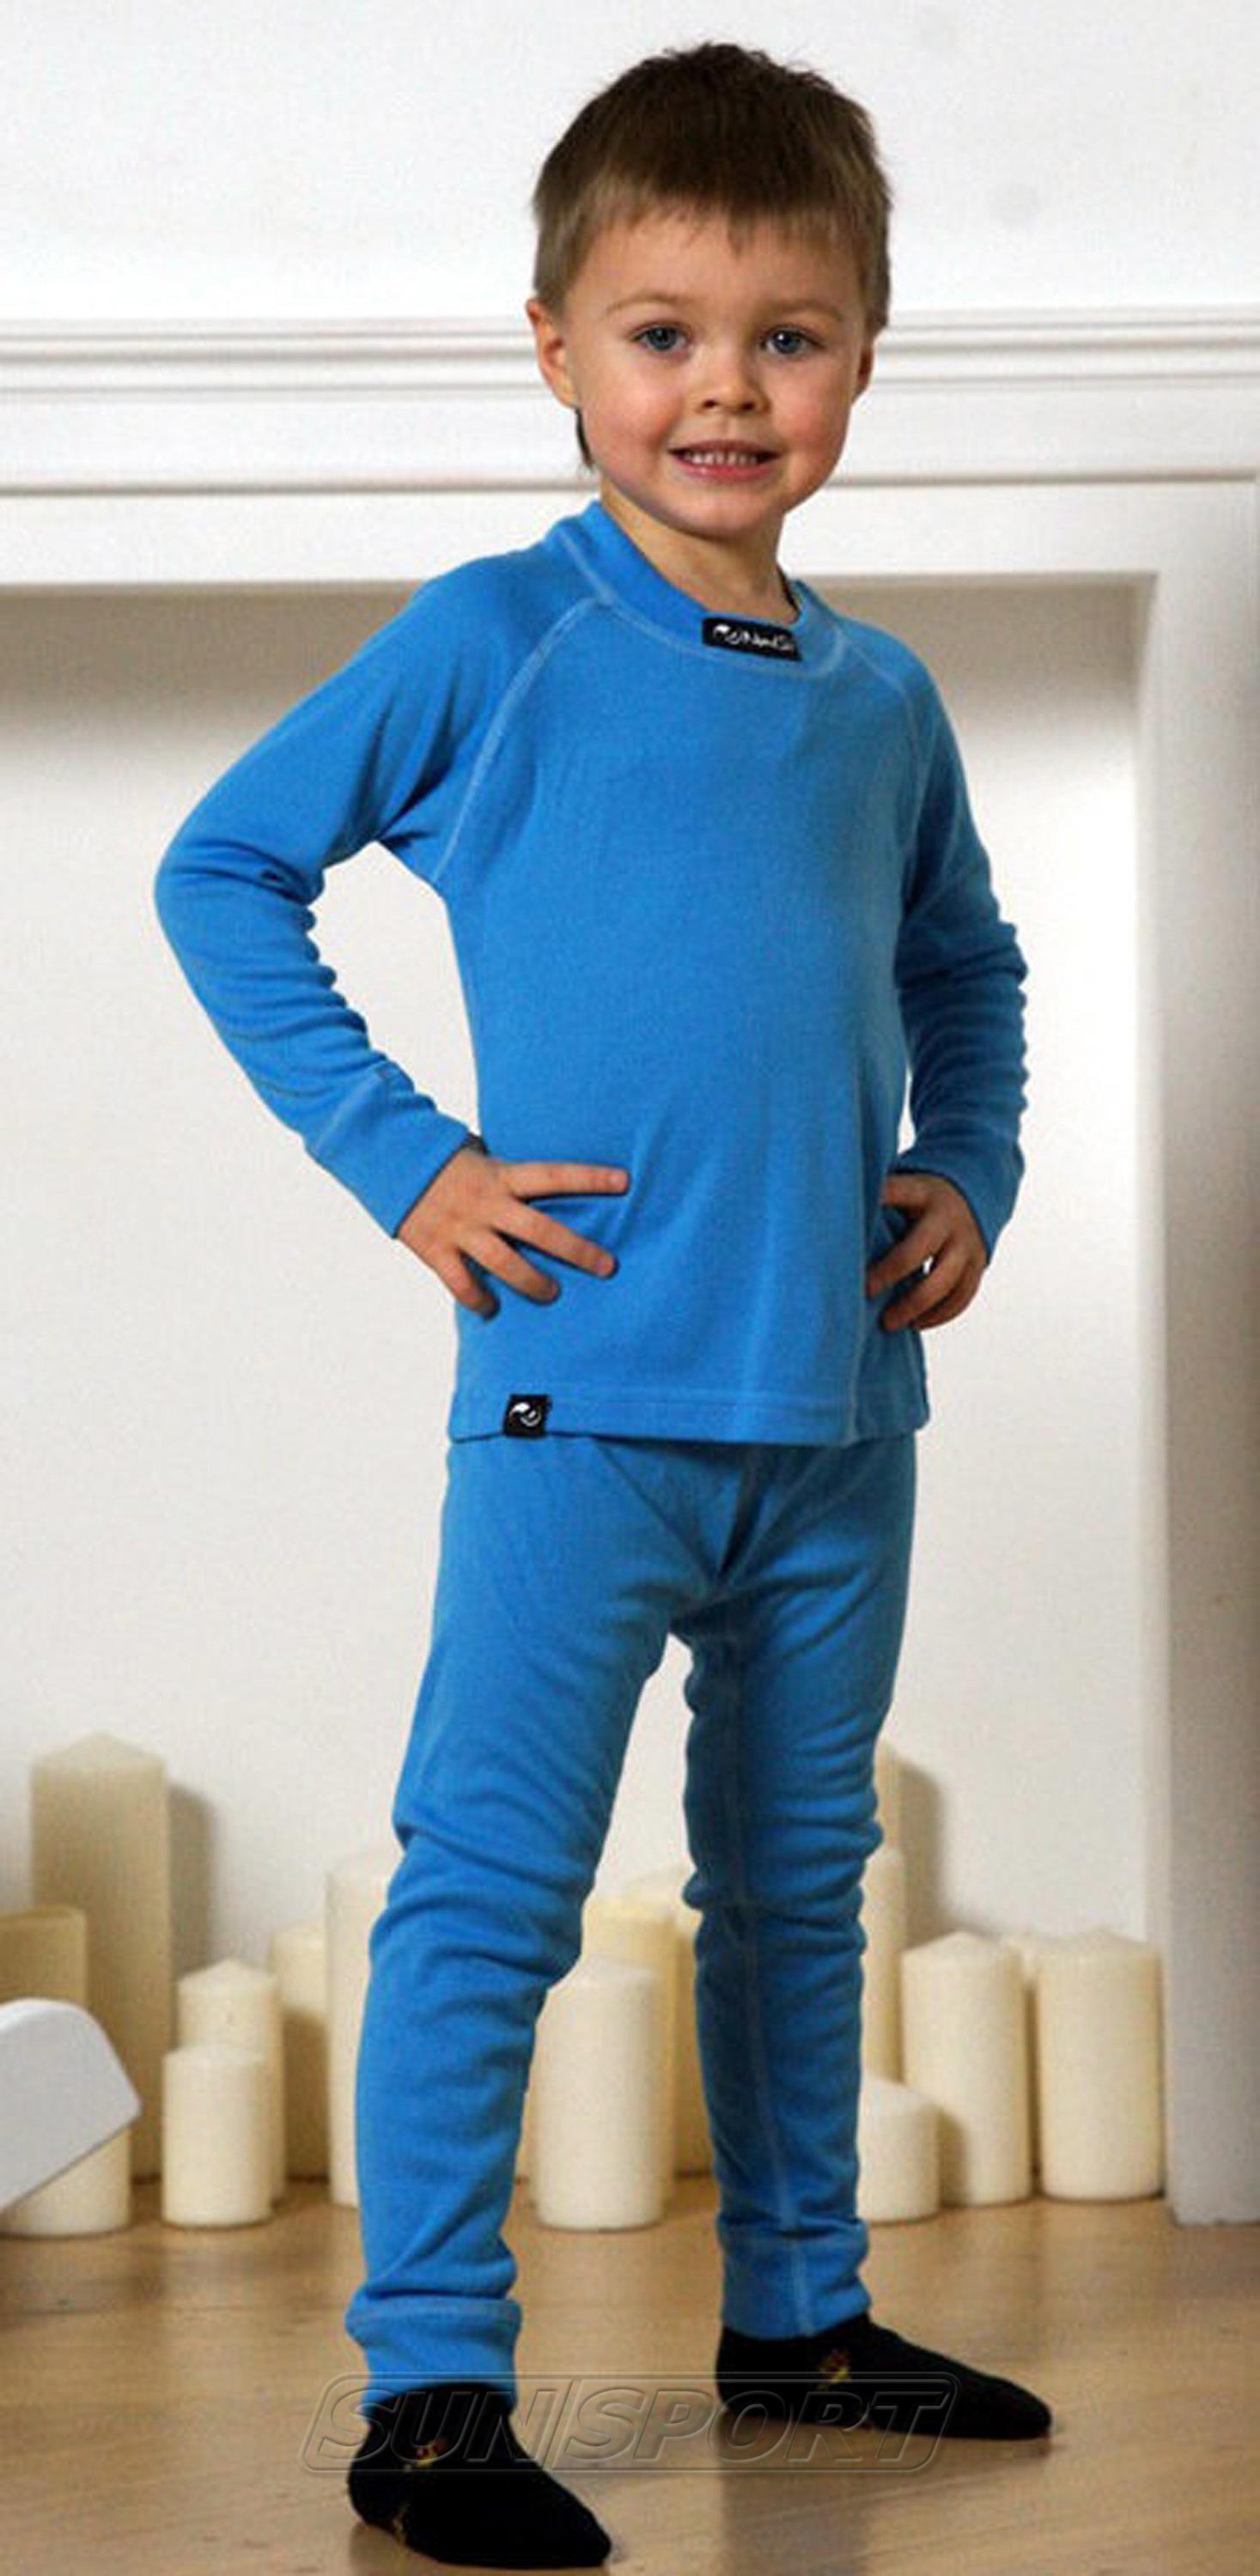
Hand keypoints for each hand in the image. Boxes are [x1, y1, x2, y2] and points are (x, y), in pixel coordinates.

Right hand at [394, 1142, 629, 1317]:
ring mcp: (460, 1228)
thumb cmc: (442, 1157)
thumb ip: (508, 1173)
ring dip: (533, 1283)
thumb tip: (545, 1182)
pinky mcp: (435, 1249)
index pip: (553, 1175)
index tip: (625, 1182)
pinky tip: (492, 1308)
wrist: (387, 1157)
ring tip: (553, 1294)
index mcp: (500, 1175)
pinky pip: (461, 1284)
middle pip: (540, 1230)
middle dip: (577, 1250)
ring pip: (504, 1263)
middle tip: (607, 1266)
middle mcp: (485, 1204)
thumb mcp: (480, 1154)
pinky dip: (478, 1299)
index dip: (589, 1177)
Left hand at [865, 1171, 987, 1331]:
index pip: (899, 1194)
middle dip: (890, 1272)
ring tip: (888, 1322)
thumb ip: (878, 1199)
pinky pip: (962, 1297)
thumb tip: (830, 1213)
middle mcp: (947, 1218)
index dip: (879, 1201)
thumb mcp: (904, 1190)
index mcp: (923, 1193)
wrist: (972, 1198)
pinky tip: (915, 1323)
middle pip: (918, 1249)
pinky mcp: (978, 1265)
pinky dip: (939, 1315)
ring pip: (944, 1282)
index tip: (849, 1220)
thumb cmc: (920, 1200)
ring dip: (915, 1306)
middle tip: (864, 1292)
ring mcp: (966, 1243)